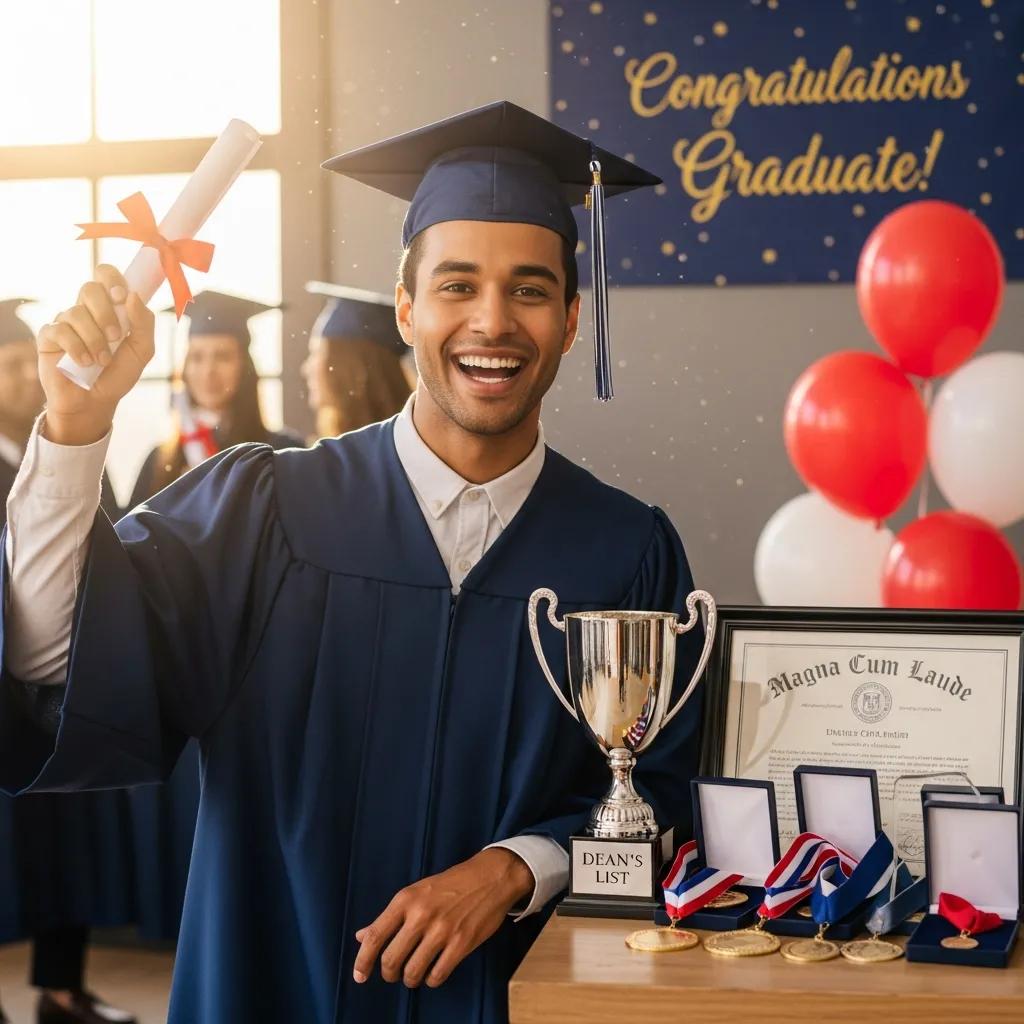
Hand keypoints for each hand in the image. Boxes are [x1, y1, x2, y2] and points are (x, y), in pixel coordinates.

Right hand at [37, 265, 154, 445]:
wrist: (96, 401)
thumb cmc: (119, 373)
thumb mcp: (142, 351)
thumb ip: (143, 323)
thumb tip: (133, 295)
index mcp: (109, 307)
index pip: (105, 274)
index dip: (112, 278)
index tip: (121, 296)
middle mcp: (86, 310)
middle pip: (90, 288)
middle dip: (106, 313)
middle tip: (116, 336)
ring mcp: (66, 322)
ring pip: (76, 312)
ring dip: (95, 339)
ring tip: (102, 361)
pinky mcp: (49, 337)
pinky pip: (61, 331)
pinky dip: (77, 348)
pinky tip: (84, 363)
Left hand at [353, 847, 533, 988]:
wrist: (490, 877)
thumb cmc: (450, 884)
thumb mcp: (417, 892)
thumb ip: (390, 917)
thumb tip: (361, 936)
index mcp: (405, 900)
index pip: (374, 936)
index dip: (362, 961)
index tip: (359, 976)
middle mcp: (420, 915)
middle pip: (391, 960)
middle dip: (389, 974)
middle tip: (393, 974)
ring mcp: (442, 930)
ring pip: (412, 972)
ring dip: (410, 979)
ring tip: (413, 974)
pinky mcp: (461, 943)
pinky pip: (437, 975)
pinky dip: (431, 980)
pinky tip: (433, 971)